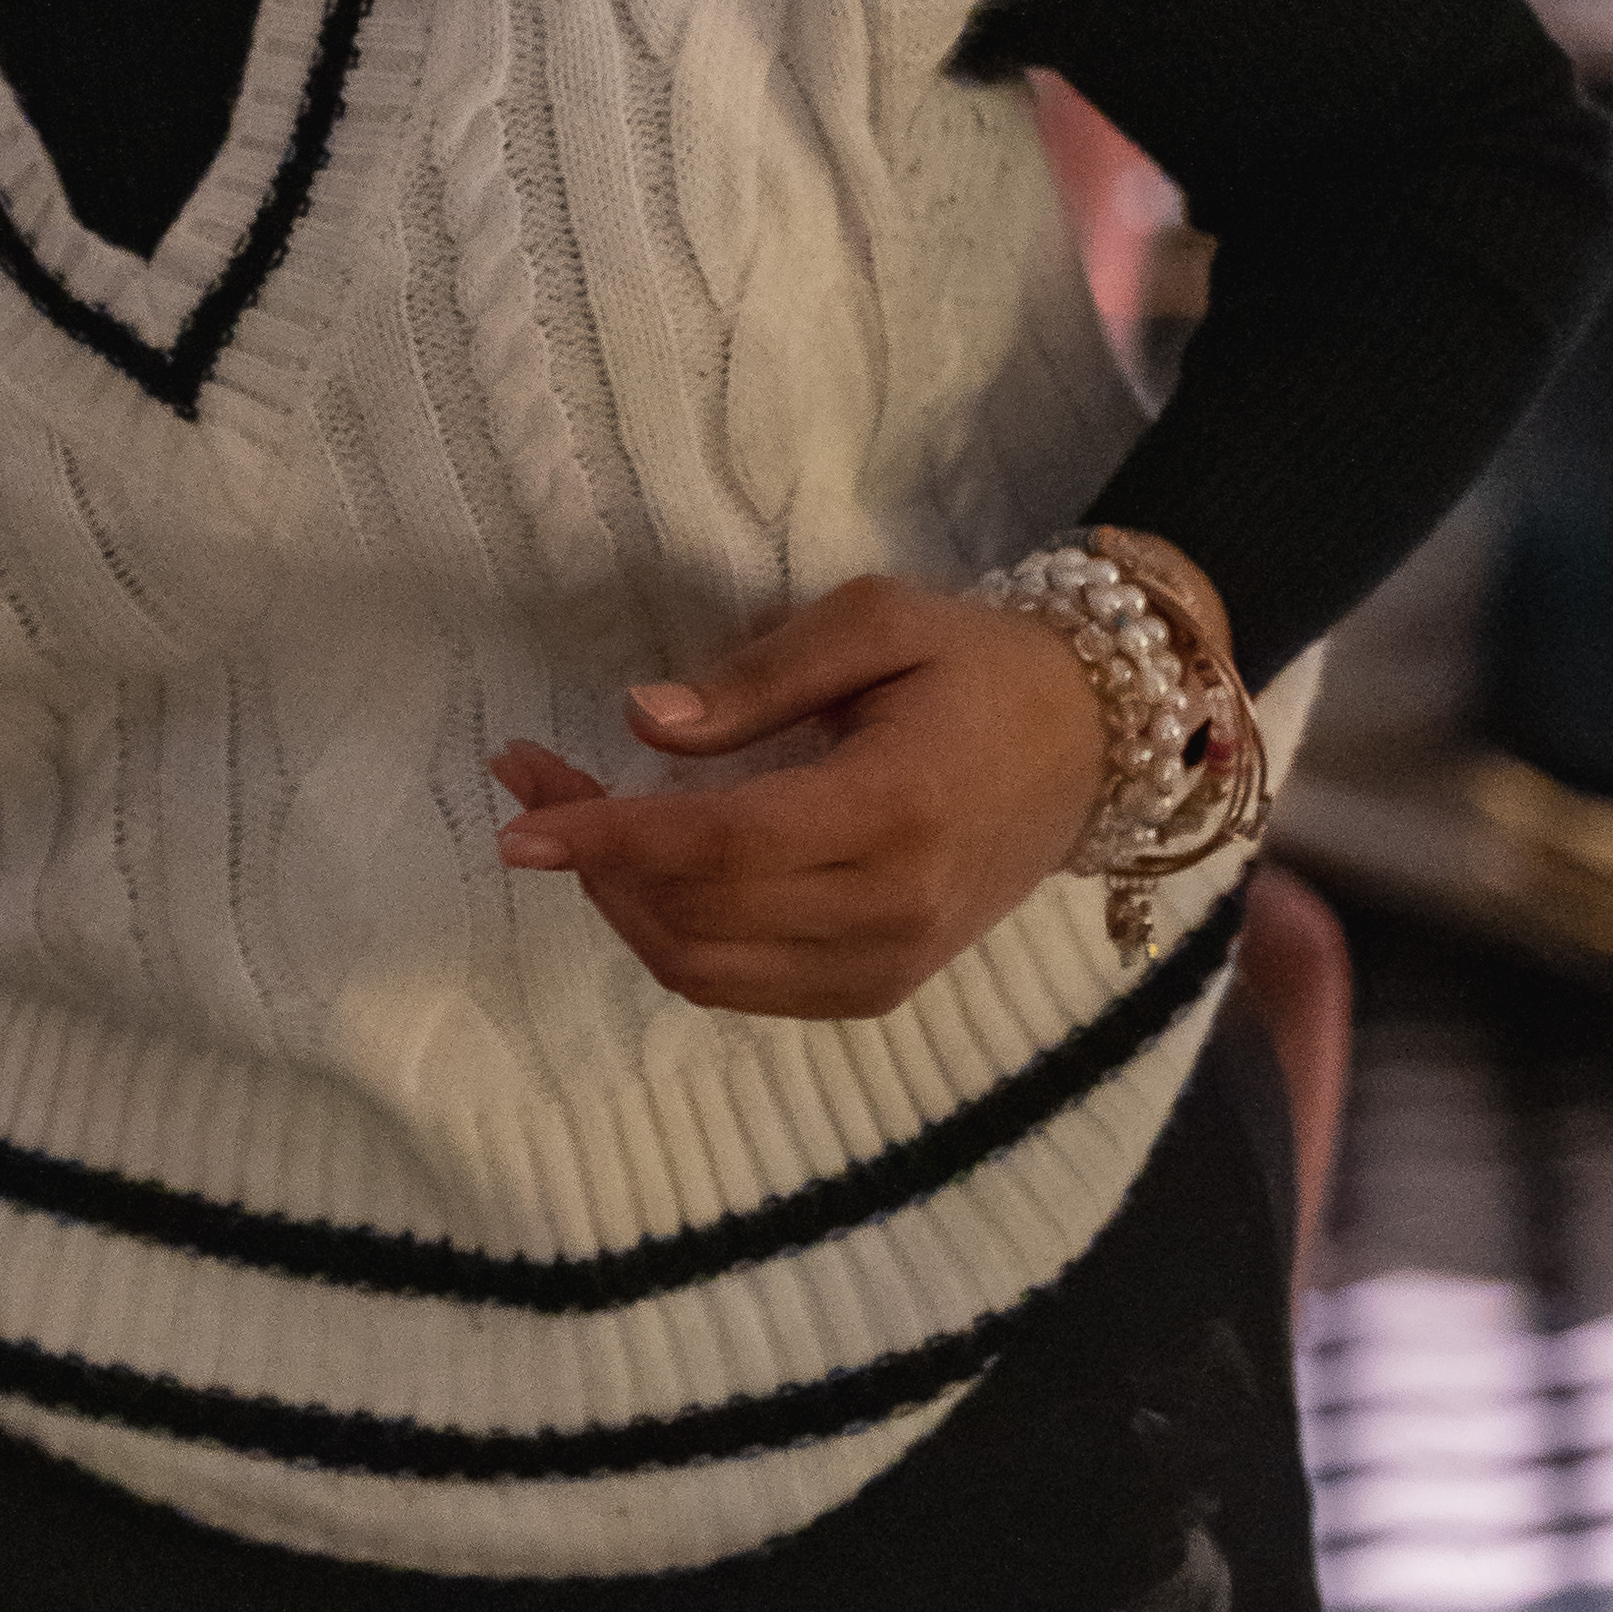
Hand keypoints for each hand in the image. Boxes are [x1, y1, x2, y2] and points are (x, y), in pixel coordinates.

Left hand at [489, 576, 1111, 1019]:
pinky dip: (675, 938)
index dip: (607, 838)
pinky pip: (742, 986)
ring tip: (579, 826)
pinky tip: (651, 873)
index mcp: (896, 809)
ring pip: (703, 966)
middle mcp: (892, 909)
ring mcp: (888, 964)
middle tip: (535, 782)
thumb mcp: (877, 622)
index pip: (718, 847)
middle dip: (595, 859)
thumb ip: (757, 678)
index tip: (520, 816)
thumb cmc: (981, 665)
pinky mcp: (880, 989)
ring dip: (622, 904)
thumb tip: (643, 721)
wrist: (1092, 745)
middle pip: (694, 915)